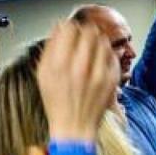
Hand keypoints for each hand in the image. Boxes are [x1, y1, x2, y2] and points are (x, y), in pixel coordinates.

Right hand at [38, 20, 118, 141]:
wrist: (74, 127)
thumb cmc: (57, 102)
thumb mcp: (43, 74)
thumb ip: (50, 48)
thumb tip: (58, 27)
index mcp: (59, 65)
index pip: (69, 28)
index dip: (69, 27)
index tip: (69, 31)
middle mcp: (80, 67)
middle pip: (89, 31)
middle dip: (84, 31)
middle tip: (81, 37)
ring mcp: (98, 74)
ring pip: (103, 40)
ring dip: (96, 40)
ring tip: (91, 49)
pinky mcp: (112, 80)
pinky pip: (112, 55)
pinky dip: (106, 54)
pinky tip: (99, 61)